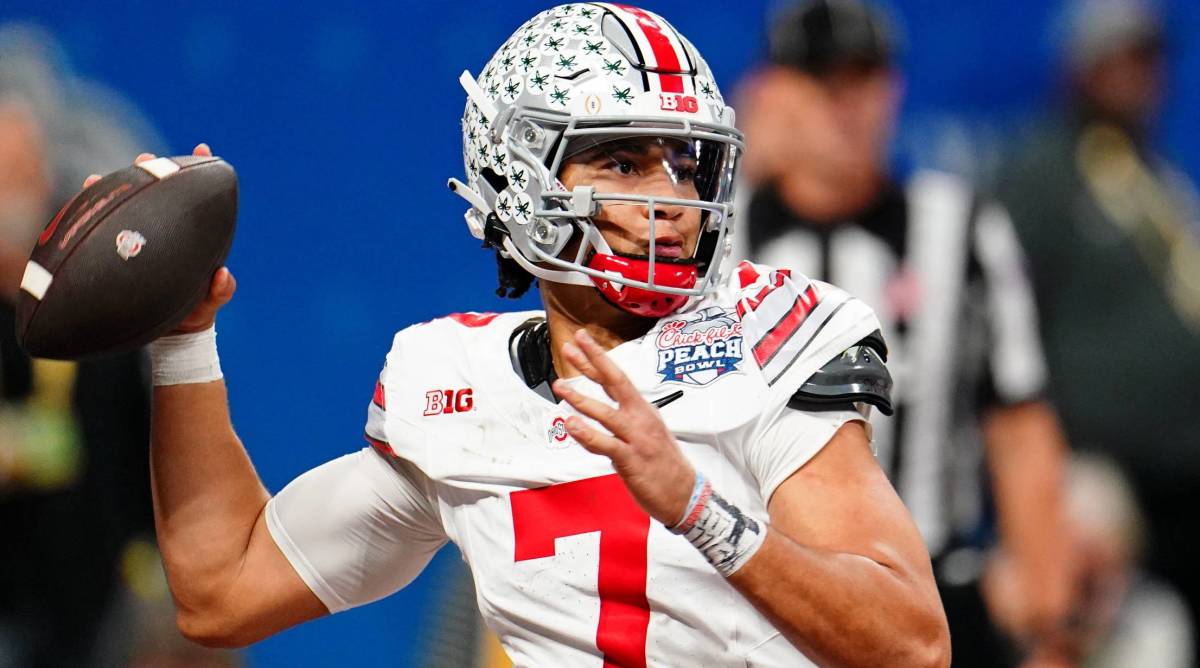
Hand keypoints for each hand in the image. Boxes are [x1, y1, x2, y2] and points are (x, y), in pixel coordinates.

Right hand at [82, 143, 235, 334]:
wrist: (171, 334)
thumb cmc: (195, 313)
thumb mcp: (209, 304)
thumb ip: (220, 292)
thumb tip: (223, 276)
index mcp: (193, 236)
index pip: (197, 196)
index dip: (200, 170)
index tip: (202, 149)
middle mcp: (168, 230)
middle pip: (160, 192)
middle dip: (152, 170)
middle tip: (145, 159)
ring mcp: (142, 238)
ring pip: (129, 205)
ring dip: (116, 188)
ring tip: (98, 176)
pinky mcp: (120, 251)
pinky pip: (104, 230)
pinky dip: (91, 216)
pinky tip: (79, 204)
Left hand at [551, 329, 694, 525]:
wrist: (684, 494)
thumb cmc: (664, 465)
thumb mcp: (647, 433)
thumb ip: (623, 420)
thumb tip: (601, 412)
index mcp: (643, 410)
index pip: (618, 378)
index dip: (599, 358)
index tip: (583, 340)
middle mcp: (640, 419)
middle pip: (615, 384)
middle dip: (592, 362)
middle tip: (571, 346)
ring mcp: (637, 438)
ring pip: (606, 413)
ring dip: (581, 399)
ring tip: (560, 386)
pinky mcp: (631, 459)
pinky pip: (606, 444)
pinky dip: (587, 434)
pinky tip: (572, 425)